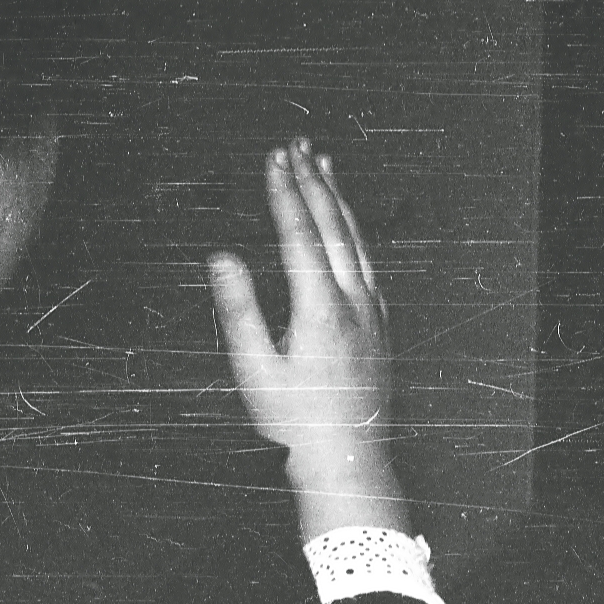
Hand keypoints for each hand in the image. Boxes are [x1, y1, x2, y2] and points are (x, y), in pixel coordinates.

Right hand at [208, 138, 406, 538]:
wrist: (349, 459)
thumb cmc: (295, 421)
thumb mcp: (255, 370)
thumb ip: (240, 308)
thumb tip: (222, 255)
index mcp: (320, 308)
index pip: (300, 234)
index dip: (285, 191)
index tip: (273, 157)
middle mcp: (353, 301)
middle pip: (333, 225)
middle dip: (312, 180)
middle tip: (296, 143)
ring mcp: (372, 310)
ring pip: (357, 239)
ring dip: (337, 198)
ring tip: (323, 163)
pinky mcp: (380, 322)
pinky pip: (368, 260)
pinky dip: (354, 230)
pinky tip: (346, 222)